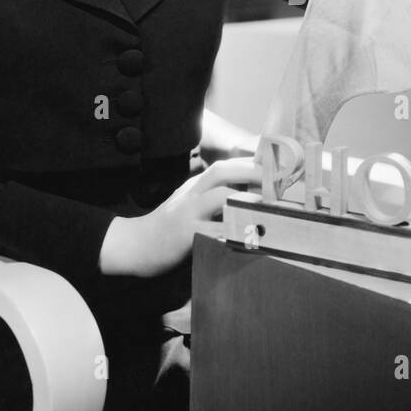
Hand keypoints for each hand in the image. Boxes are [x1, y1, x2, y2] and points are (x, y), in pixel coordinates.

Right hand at [98, 156, 261, 278]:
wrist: (135, 246)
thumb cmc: (169, 228)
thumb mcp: (189, 205)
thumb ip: (212, 199)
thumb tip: (250, 198)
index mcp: (194, 187)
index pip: (223, 166)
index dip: (248, 165)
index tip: (273, 170)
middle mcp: (191, 195)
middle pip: (221, 172)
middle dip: (250, 172)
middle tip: (275, 181)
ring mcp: (188, 214)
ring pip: (219, 197)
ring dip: (246, 199)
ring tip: (266, 205)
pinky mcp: (186, 235)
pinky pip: (213, 230)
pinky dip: (232, 231)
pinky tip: (248, 236)